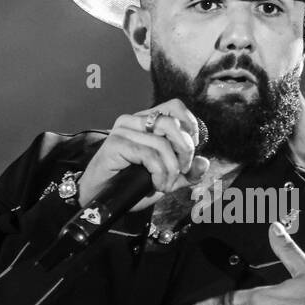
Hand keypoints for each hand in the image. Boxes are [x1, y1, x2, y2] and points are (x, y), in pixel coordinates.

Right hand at [77, 98, 210, 212]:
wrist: (100, 197)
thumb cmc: (130, 185)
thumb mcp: (165, 179)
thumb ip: (186, 172)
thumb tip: (204, 162)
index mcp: (145, 120)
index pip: (175, 106)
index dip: (190, 125)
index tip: (192, 150)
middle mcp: (133, 120)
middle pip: (172, 123)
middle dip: (185, 150)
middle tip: (182, 171)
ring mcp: (123, 130)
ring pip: (162, 143)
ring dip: (171, 169)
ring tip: (165, 184)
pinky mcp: (116, 144)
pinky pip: (149, 155)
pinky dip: (159, 173)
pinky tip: (156, 184)